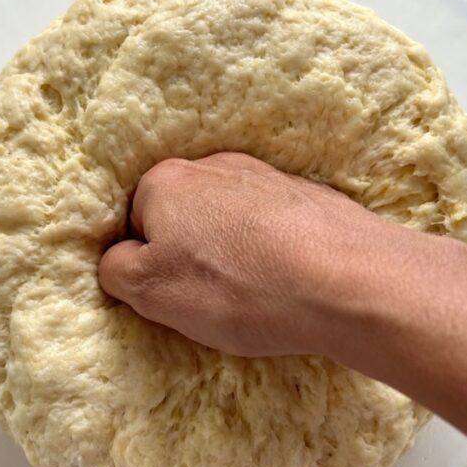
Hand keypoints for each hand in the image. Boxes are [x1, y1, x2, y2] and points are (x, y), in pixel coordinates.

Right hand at [98, 152, 449, 364]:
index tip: (172, 296)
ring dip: (233, 254)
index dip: (149, 267)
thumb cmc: (240, 286)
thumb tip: (118, 261)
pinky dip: (272, 251)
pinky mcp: (308, 195)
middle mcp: (213, 167)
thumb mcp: (153, 292)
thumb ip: (117, 271)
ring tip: (253, 294)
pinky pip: (272, 227)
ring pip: (230, 222)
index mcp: (165, 182)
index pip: (134, 225)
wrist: (349, 280)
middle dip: (191, 255)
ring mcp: (266, 177)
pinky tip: (287, 282)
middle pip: (183, 218)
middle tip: (211, 299)